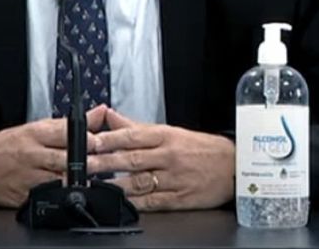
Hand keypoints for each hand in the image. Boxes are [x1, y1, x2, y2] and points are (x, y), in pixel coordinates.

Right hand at [0, 104, 108, 206]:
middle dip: (87, 163)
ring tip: (88, 180)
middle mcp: (31, 154)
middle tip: (103, 164)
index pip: (66, 134)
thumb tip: (100, 112)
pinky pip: (45, 198)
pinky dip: (59, 196)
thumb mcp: (36, 128)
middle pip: (65, 159)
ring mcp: (26, 177)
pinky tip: (68, 194)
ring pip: (59, 181)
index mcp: (35, 134)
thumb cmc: (8, 145)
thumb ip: (69, 125)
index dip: (87, 139)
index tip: (100, 142)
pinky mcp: (22, 196)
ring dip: (76, 181)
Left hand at [87, 108, 233, 210]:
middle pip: (131, 159)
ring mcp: (174, 178)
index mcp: (165, 136)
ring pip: (140, 181)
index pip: (131, 136)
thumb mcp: (169, 131)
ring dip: (115, 184)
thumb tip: (109, 115)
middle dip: (104, 163)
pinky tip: (121, 203)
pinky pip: (154, 201)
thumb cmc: (200, 148)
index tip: (89, 142)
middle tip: (83, 166)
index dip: (108, 139)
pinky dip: (136, 203)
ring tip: (95, 185)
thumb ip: (136, 126)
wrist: (235, 166)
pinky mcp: (180, 198)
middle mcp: (168, 156)